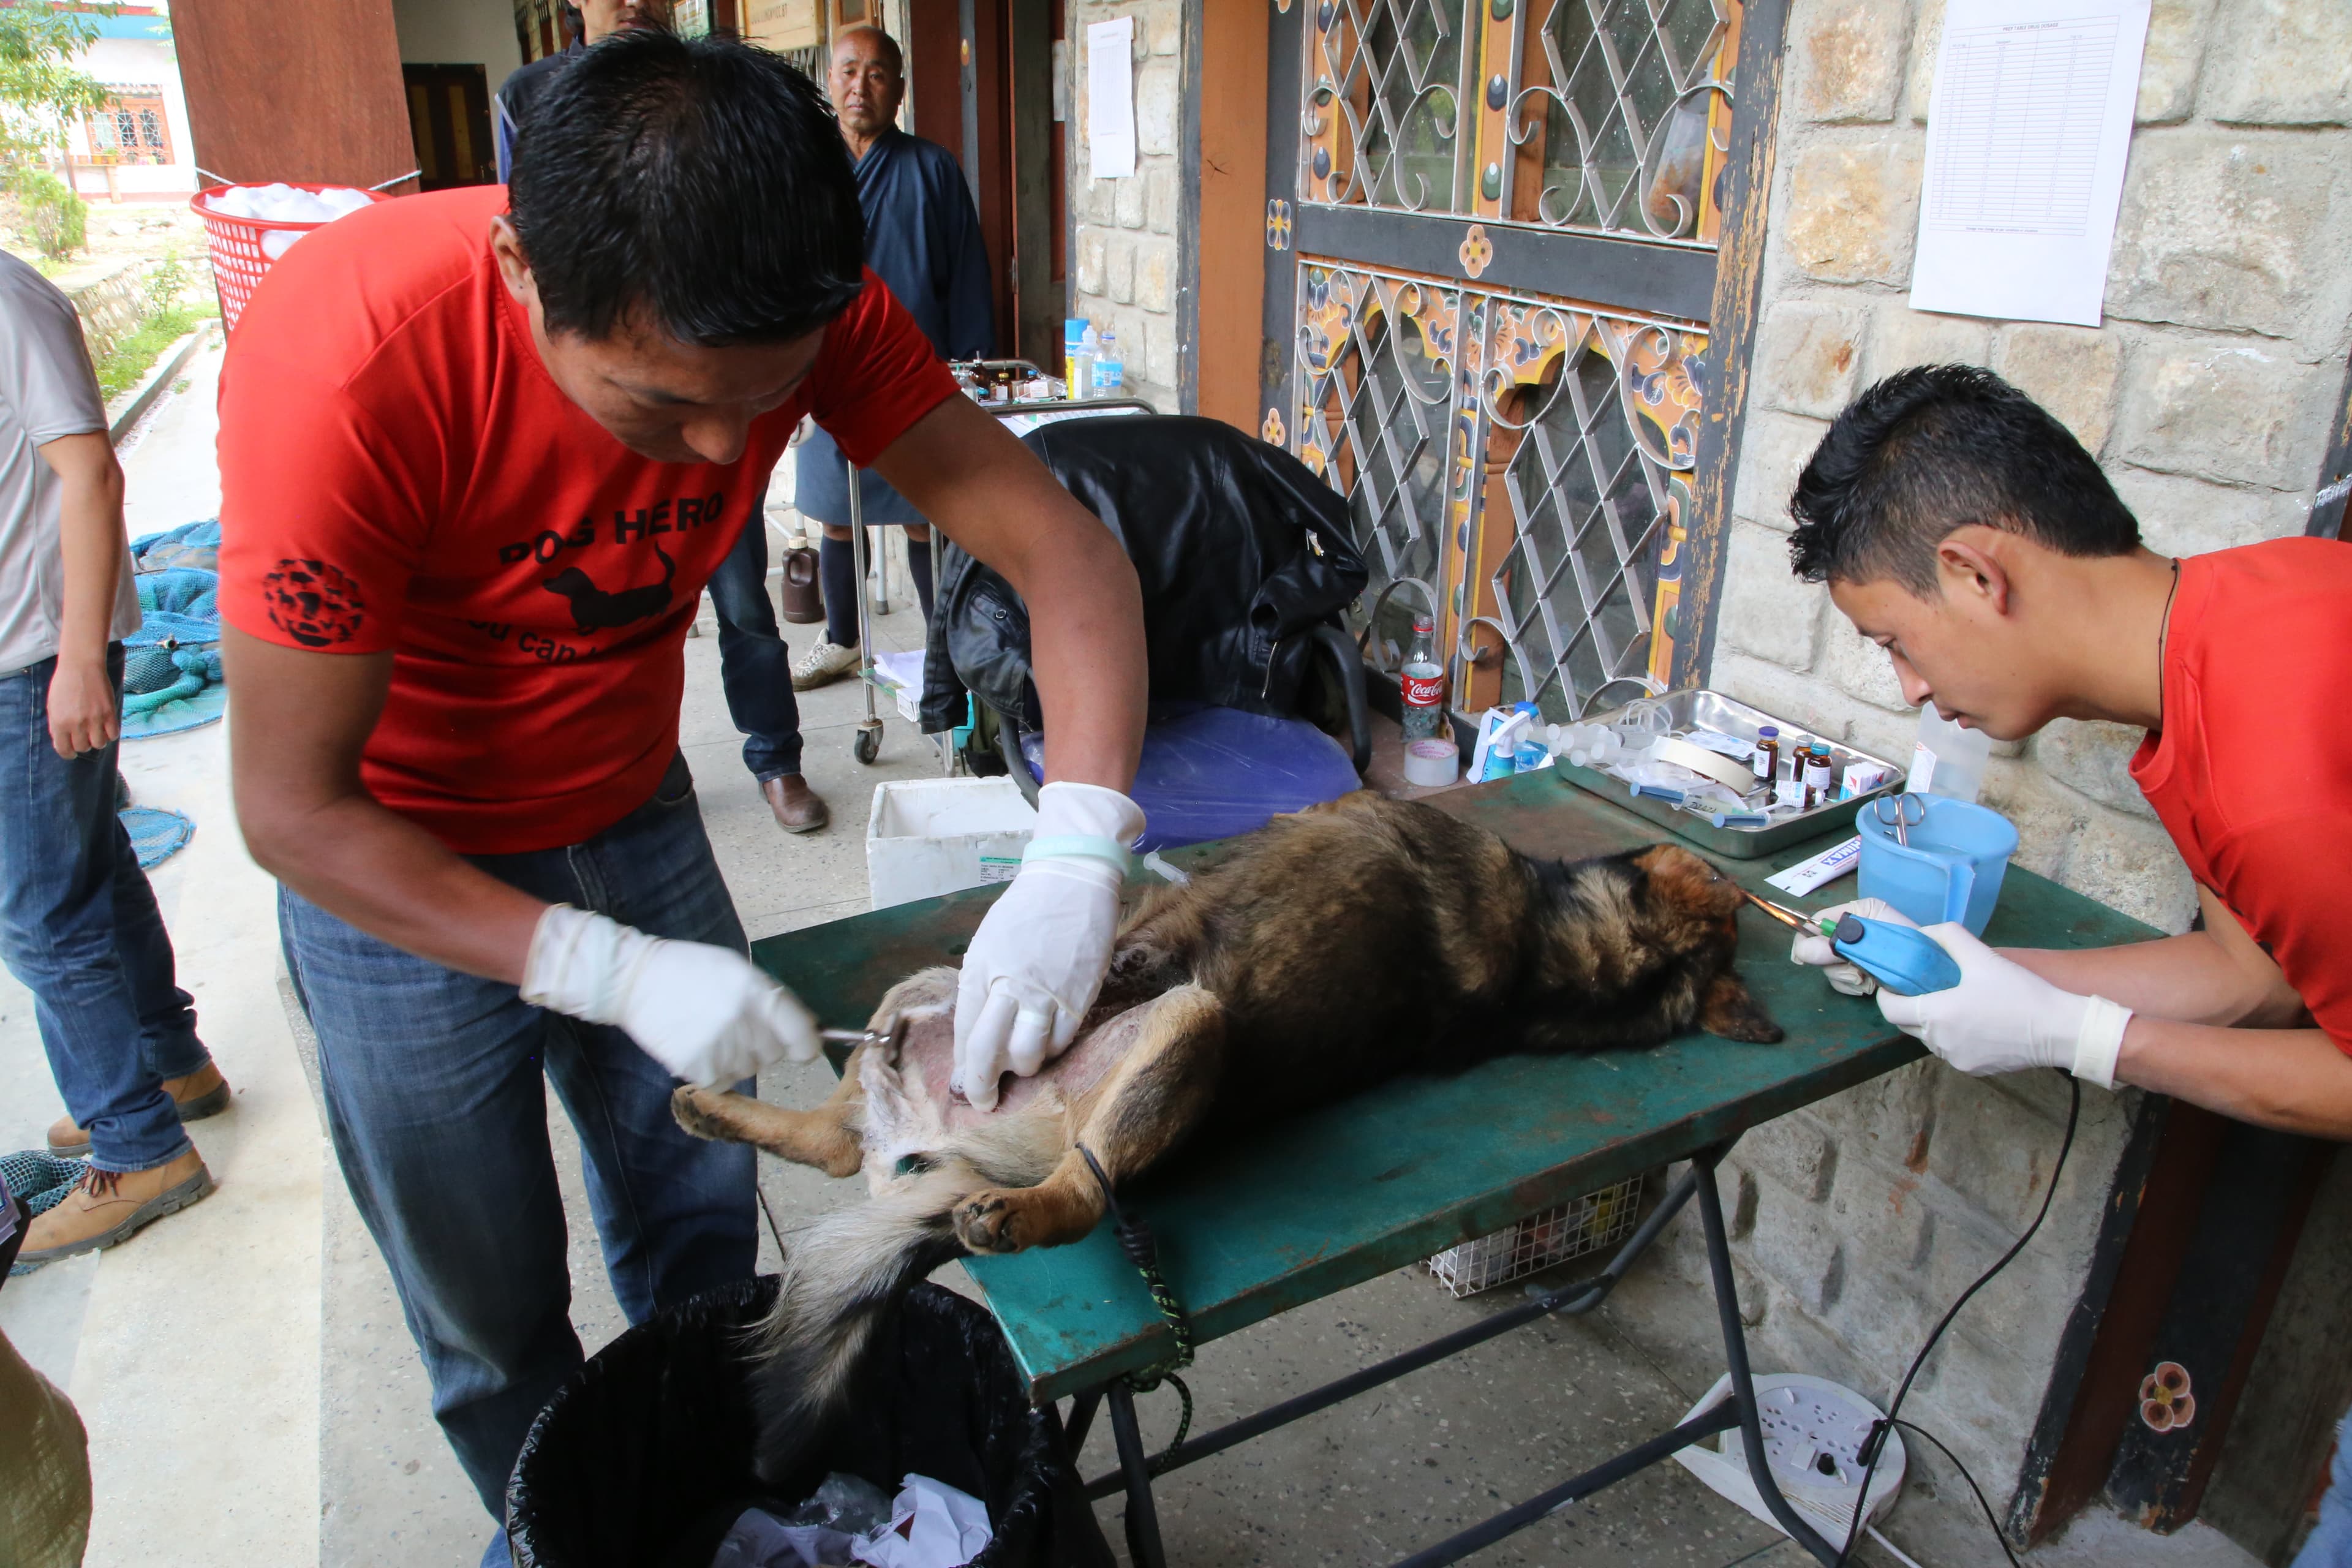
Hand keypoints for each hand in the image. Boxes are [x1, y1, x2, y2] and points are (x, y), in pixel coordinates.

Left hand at [48, 654, 117, 758]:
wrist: (81, 666)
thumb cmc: (64, 684)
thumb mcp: (53, 706)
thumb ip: (57, 725)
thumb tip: (63, 741)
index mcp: (59, 723)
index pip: (64, 749)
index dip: (68, 753)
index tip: (71, 752)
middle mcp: (77, 724)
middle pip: (83, 747)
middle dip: (83, 744)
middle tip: (84, 737)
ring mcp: (94, 719)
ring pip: (99, 744)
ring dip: (97, 740)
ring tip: (96, 732)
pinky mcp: (109, 713)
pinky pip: (113, 734)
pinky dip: (110, 734)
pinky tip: (106, 727)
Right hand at [521, 905, 819, 1085]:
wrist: (635, 981)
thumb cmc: (690, 970)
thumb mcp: (737, 970)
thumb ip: (771, 999)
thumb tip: (807, 1029)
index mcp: (756, 993)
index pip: (801, 1034)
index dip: (806, 1044)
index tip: (803, 1047)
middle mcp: (742, 1022)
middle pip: (775, 1055)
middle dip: (762, 1044)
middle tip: (734, 1025)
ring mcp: (720, 1048)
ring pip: (749, 1070)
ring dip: (737, 1057)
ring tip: (711, 1031)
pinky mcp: (698, 1068)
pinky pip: (723, 1082)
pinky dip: (714, 1071)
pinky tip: (697, 1045)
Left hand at [953, 781, 1142, 1110]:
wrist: (1072, 881)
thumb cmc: (1026, 911)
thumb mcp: (987, 942)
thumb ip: (979, 988)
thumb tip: (973, 1035)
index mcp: (980, 969)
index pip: (965, 1031)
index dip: (964, 1063)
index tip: (964, 1083)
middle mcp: (1008, 985)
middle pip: (988, 1052)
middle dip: (981, 1085)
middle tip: (983, 1101)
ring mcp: (1045, 994)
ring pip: (1027, 1055)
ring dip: (1021, 1068)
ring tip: (1020, 1065)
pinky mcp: (1078, 997)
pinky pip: (1061, 1041)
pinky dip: (1051, 1050)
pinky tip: (1047, 1043)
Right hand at [1788, 898, 1914, 995]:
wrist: (1933, 975)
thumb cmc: (1910, 945)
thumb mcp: (1874, 934)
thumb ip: (1840, 940)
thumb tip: (1802, 951)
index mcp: (1855, 915)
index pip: (1816, 921)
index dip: (1806, 938)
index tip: (1804, 956)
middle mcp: (1850, 934)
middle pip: (1817, 947)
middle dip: (1834, 962)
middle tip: (1854, 968)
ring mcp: (1853, 956)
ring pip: (1828, 968)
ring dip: (1846, 976)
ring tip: (1867, 977)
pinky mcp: (1859, 975)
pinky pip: (1841, 983)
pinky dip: (1854, 986)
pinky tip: (1870, 985)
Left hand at [1875, 923, 2130, 1086]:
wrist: (2058, 1030)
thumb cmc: (2019, 992)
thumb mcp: (1982, 957)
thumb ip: (1949, 938)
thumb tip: (1925, 933)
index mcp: (1936, 1014)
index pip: (1890, 1010)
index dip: (1887, 995)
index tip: (1895, 983)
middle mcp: (1939, 1041)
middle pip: (1907, 1025)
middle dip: (1909, 1007)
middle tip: (1924, 990)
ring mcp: (1955, 1059)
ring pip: (1929, 1039)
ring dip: (1933, 1022)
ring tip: (1955, 1004)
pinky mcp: (1973, 1070)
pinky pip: (1951, 1051)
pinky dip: (1954, 1037)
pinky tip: (1975, 1023)